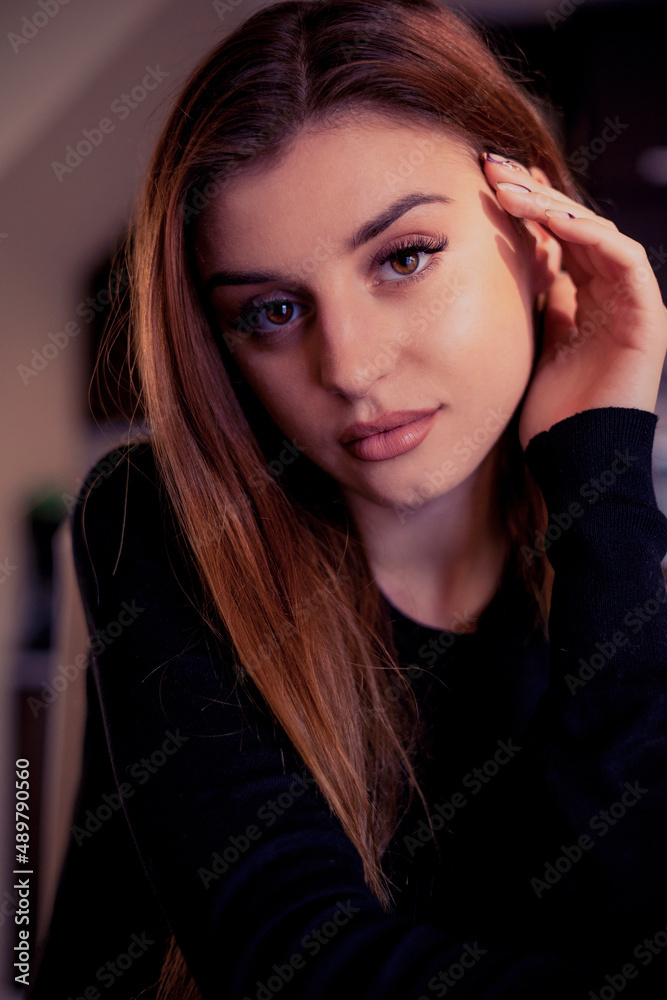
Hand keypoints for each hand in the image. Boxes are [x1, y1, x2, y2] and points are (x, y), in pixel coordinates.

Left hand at [482, 153, 666, 450]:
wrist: (572, 457)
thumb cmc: (547, 412)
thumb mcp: (532, 343)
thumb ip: (535, 302)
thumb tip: (517, 262)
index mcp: (584, 301)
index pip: (558, 240)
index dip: (526, 209)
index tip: (486, 183)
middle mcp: (610, 296)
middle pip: (576, 229)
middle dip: (534, 195)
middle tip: (492, 168)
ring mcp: (632, 304)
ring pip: (598, 235)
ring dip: (555, 208)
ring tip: (512, 190)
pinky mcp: (646, 317)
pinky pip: (624, 260)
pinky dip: (591, 236)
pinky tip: (554, 219)